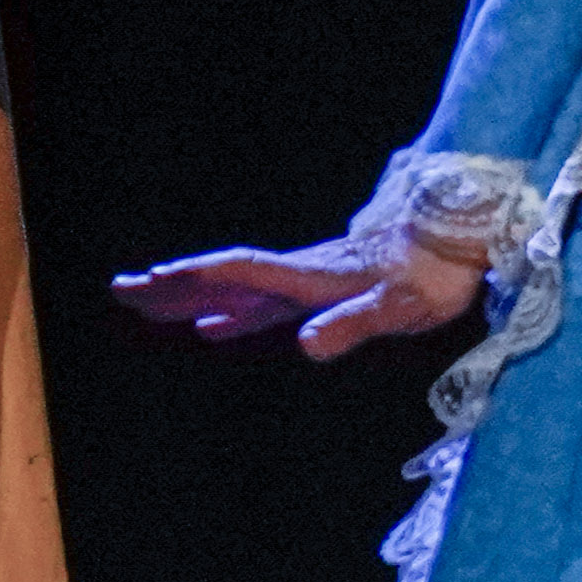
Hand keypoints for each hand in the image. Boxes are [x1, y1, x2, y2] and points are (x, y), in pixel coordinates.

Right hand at [113, 238, 484, 360]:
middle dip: (172, 285)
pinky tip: (214, 323)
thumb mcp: (398, 308)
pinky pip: (257, 299)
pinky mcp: (318, 287)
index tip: (149, 279)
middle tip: (120, 288)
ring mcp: (305, 280)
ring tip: (148, 299)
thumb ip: (352, 325)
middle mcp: (298, 276)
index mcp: (308, 279)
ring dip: (191, 295)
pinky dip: (226, 308)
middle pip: (223, 278)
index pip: (240, 275)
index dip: (196, 280)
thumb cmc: (432, 274)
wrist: (461, 233)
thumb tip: (306, 347)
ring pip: (235, 288)